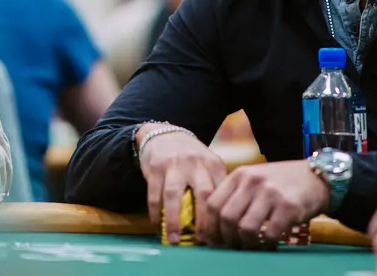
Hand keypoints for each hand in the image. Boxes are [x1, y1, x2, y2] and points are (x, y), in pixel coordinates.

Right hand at [136, 124, 226, 243]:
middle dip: (204, 222)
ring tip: (174, 240)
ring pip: (174, 196)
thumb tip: (222, 223)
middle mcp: (196, 163)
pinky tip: (157, 225)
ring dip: (174, 220)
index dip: (222, 219)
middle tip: (202, 242)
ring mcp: (174, 164)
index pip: (222, 194)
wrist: (165, 134)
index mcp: (214, 165)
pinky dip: (155, 213)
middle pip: (204, 195)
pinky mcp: (155, 167)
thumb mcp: (208, 165)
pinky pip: (154, 194)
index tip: (220, 238)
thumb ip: (216, 187)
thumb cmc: (191, 158)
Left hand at [202, 160, 329, 249]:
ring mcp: (271, 193)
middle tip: (233, 246)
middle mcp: (252, 181)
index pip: (212, 203)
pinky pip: (269, 234)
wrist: (316, 177)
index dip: (210, 226)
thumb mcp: (254, 178)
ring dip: (246, 244)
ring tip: (250, 246)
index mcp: (239, 174)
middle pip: (226, 217)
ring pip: (245, 228)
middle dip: (226, 237)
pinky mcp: (288, 206)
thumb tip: (215, 224)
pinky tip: (269, 244)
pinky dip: (266, 245)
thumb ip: (235, 194)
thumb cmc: (280, 182)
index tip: (213, 239)